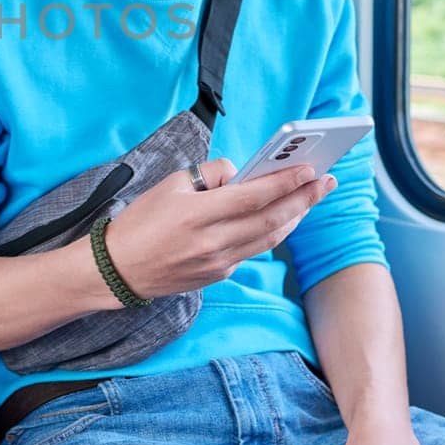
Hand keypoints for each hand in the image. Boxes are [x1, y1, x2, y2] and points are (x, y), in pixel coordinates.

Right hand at [103, 158, 334, 299]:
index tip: (309, 169)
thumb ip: (209, 175)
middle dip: (304, 199)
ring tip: (312, 198)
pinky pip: (252, 250)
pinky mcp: (219, 275)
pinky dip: (271, 233)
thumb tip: (240, 174)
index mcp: (198, 215)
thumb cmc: (140, 222)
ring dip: (295, 217)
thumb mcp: (169, 185)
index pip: (253, 197)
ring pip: (269, 238)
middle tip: (326, 182)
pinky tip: (282, 219)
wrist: (118, 270)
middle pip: (272, 219)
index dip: (285, 183)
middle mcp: (213, 242)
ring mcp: (218, 263)